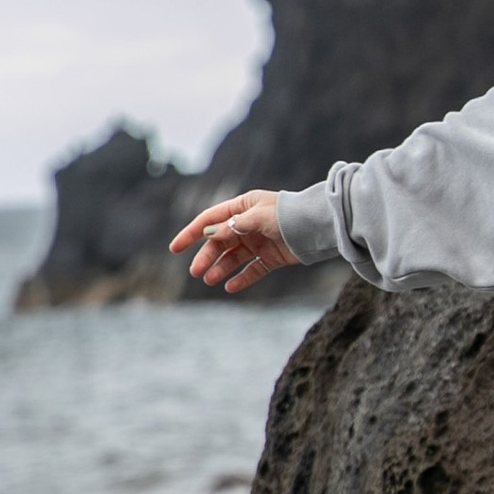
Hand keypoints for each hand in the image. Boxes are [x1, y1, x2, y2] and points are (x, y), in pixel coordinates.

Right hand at [170, 192, 294, 292]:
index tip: (174, 248)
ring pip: (233, 257)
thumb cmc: (288, 214)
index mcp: (242, 207)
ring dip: (220, 268)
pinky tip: (229, 287)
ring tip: (210, 280)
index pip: (210, 220)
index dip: (191, 234)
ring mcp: (259, 242)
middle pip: (220, 242)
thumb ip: (233, 225)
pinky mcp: (271, 257)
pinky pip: (252, 270)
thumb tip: (210, 233)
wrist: (318, 226)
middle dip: (207, 256)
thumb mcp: (258, 216)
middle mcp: (248, 224)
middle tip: (196, 272)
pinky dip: (241, 278)